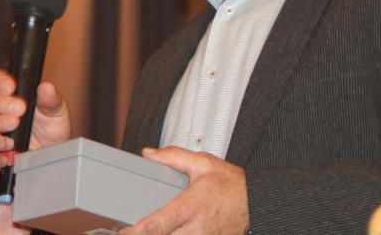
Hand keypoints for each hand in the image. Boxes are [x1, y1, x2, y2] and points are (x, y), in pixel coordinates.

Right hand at [0, 69, 71, 149]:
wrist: (52, 150)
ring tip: (16, 123)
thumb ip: (51, 99)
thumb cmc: (52, 126)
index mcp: (11, 91)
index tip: (11, 86)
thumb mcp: (56, 110)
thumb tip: (46, 86)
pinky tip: (10, 141)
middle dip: (1, 102)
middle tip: (19, 108)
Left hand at [120, 147, 248, 234]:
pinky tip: (169, 233)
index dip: (136, 232)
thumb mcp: (203, 163)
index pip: (157, 225)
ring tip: (145, 232)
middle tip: (126, 232)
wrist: (257, 201)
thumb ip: (173, 157)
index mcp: (189, 208)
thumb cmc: (231, 184)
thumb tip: (149, 154)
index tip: (122, 231)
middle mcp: (196, 229)